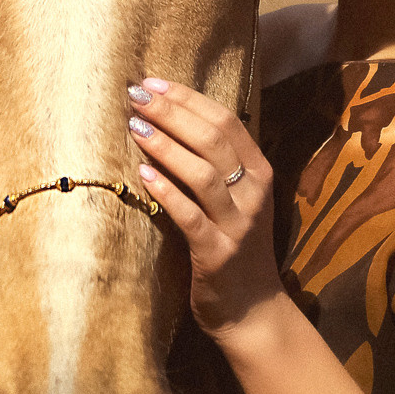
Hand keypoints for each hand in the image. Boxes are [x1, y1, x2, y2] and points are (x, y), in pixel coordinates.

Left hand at [127, 75, 280, 338]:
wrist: (253, 311)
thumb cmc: (236, 247)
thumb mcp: (238, 200)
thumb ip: (218, 164)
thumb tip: (172, 118)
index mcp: (260, 173)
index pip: (227, 121)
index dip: (188, 98)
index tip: (153, 82)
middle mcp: (254, 194)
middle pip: (213, 140)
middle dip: (172, 112)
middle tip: (136, 95)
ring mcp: (238, 225)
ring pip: (203, 173)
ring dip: (166, 145)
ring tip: (134, 127)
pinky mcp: (217, 255)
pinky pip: (190, 216)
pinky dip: (166, 191)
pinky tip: (142, 174)